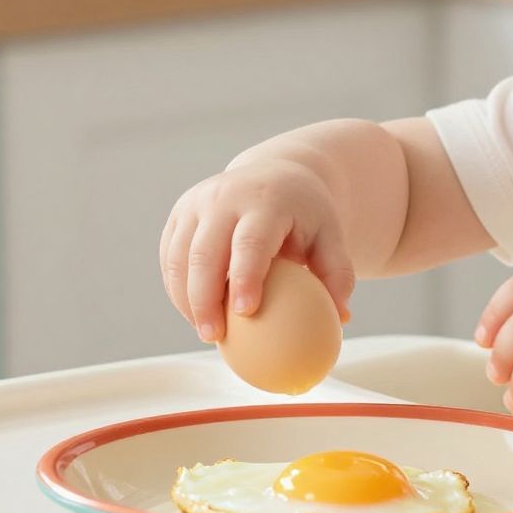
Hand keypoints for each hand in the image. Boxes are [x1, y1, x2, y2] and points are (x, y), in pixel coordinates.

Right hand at [160, 157, 354, 342]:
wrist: (276, 176)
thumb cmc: (307, 217)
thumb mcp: (331, 237)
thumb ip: (338, 275)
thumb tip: (342, 318)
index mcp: (265, 201)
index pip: (250, 240)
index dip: (244, 276)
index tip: (245, 312)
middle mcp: (224, 197)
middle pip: (204, 251)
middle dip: (203, 297)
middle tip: (214, 337)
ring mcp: (196, 203)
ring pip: (179, 256)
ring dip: (186, 299)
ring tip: (206, 333)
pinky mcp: (180, 214)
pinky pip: (170, 257)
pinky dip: (178, 289)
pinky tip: (195, 315)